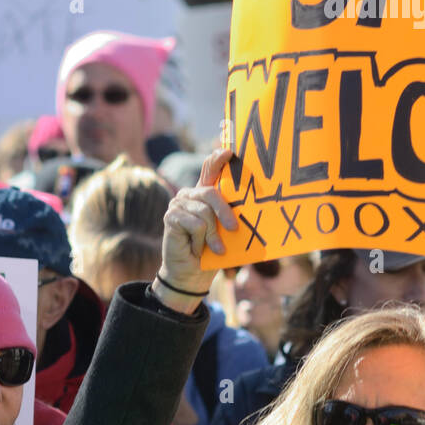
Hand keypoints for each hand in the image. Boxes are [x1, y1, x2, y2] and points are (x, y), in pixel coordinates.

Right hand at [153, 148, 238, 313]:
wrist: (191, 273)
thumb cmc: (211, 251)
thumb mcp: (224, 231)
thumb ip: (230, 215)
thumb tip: (254, 207)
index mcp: (204, 194)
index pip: (210, 170)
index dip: (218, 159)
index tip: (229, 151)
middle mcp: (190, 194)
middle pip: (211, 192)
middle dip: (225, 211)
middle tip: (234, 229)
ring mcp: (178, 203)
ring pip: (204, 212)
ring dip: (212, 236)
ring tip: (213, 248)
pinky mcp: (170, 216)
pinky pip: (195, 224)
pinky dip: (200, 240)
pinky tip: (196, 248)